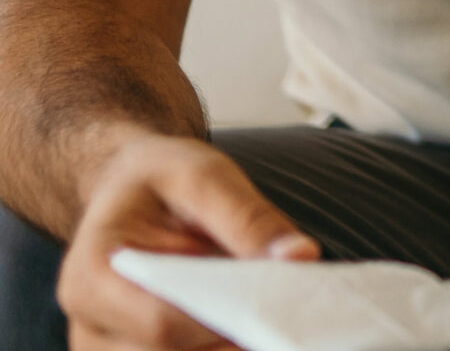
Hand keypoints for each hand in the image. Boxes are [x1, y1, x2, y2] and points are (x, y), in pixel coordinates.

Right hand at [59, 133, 317, 350]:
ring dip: (232, 344)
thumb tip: (300, 257)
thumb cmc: (161, 179)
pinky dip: (223, 347)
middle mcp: (89, 327)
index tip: (287, 307)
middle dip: (237, 338)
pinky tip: (251, 325)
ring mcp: (106, 350)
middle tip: (293, 312)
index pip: (164, 324)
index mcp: (93, 276)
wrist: (126, 189)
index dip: (229, 321)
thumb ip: (250, 219)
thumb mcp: (205, 176)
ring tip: (274, 314)